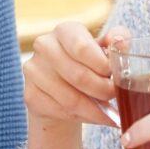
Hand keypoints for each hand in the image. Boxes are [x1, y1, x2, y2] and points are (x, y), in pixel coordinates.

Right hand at [22, 23, 127, 148]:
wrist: (62, 87)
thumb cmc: (88, 64)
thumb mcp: (105, 50)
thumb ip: (117, 42)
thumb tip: (119, 39)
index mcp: (65, 30)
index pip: (82, 47)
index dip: (102, 66)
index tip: (115, 76)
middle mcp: (44, 46)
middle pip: (78, 76)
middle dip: (103, 91)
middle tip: (116, 97)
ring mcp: (33, 70)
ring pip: (70, 99)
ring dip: (95, 110)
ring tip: (110, 113)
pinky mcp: (30, 94)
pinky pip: (61, 112)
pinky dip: (82, 118)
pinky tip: (93, 116)